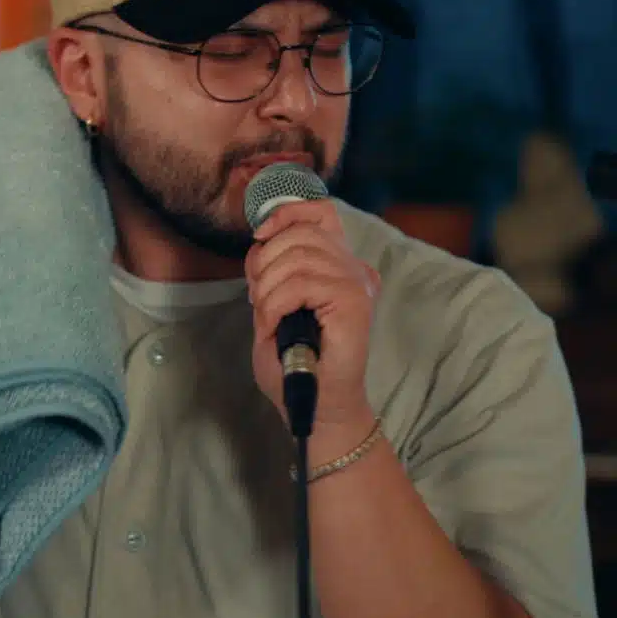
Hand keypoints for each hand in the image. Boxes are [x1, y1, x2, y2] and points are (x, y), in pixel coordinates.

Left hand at [244, 200, 379, 454]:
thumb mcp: (271, 303)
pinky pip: (301, 283)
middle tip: (259, 298)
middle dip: (264, 261)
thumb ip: (270, 267)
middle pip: (300, 233)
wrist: (315, 404)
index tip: (260, 235)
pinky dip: (275, 303)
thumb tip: (261, 236)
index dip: (286, 213)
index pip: (320, 212)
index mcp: (338, 264)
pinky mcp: (355, 301)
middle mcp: (353, 268)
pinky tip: (276, 324)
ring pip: (296, 257)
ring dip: (267, 288)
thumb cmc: (293, 361)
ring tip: (268, 316)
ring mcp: (358, 283)